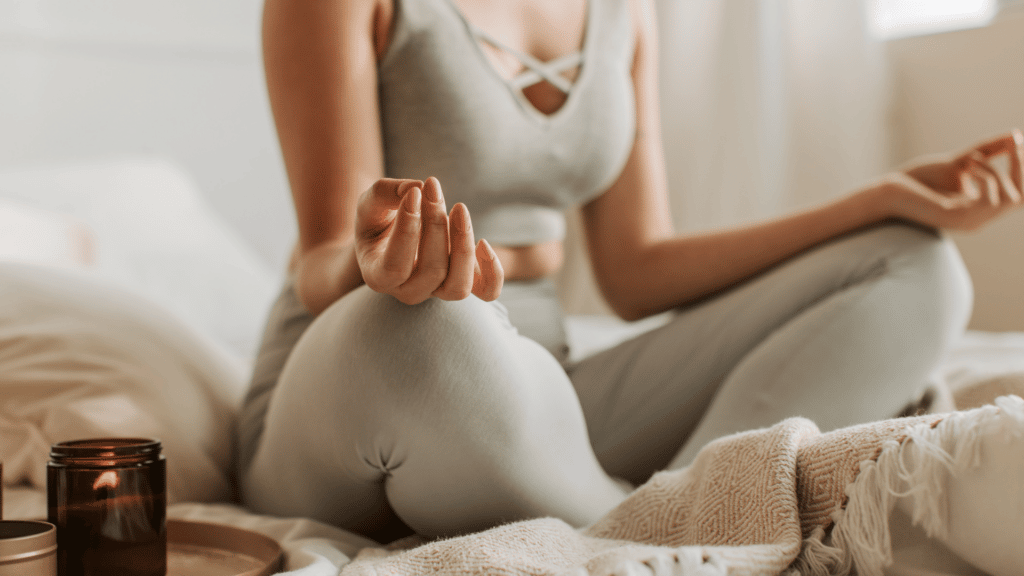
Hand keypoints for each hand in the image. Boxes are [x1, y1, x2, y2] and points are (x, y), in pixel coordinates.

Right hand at [355, 177, 502, 304]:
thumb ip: (385, 193)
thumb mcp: (371, 202)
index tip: (414, 193)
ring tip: (459, 208)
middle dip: (436, 226)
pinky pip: (487, 292)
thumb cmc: (379, 219)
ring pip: (458, 286)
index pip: (395, 266)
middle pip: (432, 271)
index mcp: (378, 277)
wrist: (394, 235)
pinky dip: (492, 272)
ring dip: (463, 245)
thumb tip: (417, 188)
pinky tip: (484, 243)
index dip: (407, 229)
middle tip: (433, 188)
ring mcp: (437, 292)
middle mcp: (408, 291)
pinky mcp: (462, 283)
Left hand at [877, 129, 1022, 230]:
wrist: (890, 193)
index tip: (1020, 147)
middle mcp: (976, 221)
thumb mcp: (960, 165)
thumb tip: (1014, 137)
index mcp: (978, 211)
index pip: (1017, 198)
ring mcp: (966, 221)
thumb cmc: (919, 181)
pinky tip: (971, 165)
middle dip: (1021, 169)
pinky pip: (989, 200)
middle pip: (1020, 199)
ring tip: (974, 159)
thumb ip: (986, 156)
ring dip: (996, 171)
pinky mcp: (954, 216)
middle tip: (1015, 146)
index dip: (1023, 173)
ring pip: (1009, 199)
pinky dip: (986, 177)